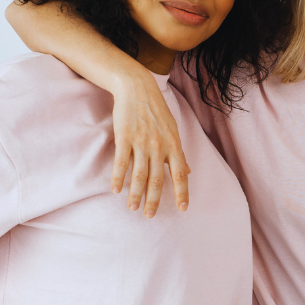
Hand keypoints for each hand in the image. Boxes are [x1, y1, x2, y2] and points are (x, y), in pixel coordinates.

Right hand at [111, 69, 190, 215]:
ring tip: (133, 208)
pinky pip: (121, 162)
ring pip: (139, 174)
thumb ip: (179, 153)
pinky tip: (116, 190)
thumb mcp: (173, 130)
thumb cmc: (157, 111)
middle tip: (150, 215)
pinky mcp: (124, 137)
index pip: (181, 174)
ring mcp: (142, 142)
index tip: (183, 208)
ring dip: (136, 193)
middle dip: (154, 200)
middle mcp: (159, 146)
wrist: (137, 89)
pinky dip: (118, 177)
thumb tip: (189, 171)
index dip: (182, 192)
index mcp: (174, 145)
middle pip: (158, 179)